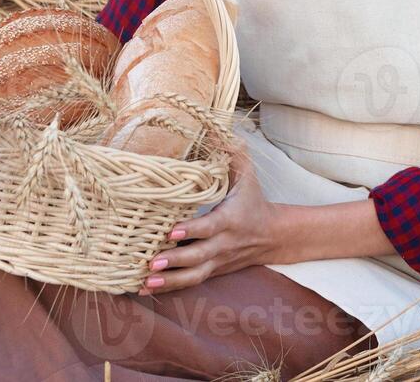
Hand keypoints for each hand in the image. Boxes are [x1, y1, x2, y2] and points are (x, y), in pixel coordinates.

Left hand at [140, 138, 286, 294]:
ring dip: (169, 282)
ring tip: (145, 282)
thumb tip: (219, 130)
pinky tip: (146, 290)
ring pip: (194, 276)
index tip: (171, 231)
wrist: (273, 236)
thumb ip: (234, 155)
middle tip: (151, 262)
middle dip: (175, 261)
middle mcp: (223, 244)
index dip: (191, 230)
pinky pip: (191, 283)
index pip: (210, 227)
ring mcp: (217, 261)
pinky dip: (169, 288)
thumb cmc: (254, 201)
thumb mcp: (248, 176)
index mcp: (230, 219)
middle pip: (199, 257)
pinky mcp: (212, 271)